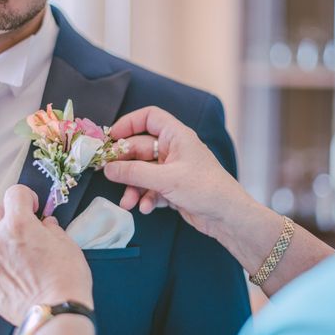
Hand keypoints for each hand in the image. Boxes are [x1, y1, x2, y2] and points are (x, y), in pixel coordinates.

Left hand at [0, 185, 93, 325]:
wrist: (53, 313)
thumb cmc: (66, 279)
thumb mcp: (67, 245)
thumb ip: (52, 229)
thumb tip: (45, 224)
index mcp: (19, 223)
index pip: (14, 193)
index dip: (26, 197)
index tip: (33, 208)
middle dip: (3, 214)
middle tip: (17, 227)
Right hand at [104, 106, 253, 239]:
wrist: (228, 217)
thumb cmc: (205, 189)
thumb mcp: (166, 179)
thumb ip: (134, 172)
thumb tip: (107, 168)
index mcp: (176, 136)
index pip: (149, 117)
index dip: (128, 123)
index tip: (111, 137)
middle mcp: (174, 150)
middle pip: (139, 148)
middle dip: (125, 164)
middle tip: (108, 174)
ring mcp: (173, 169)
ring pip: (142, 172)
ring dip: (133, 186)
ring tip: (127, 202)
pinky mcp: (173, 188)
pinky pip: (150, 188)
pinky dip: (145, 198)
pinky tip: (146, 208)